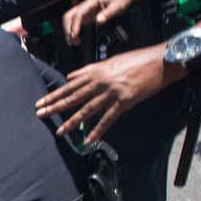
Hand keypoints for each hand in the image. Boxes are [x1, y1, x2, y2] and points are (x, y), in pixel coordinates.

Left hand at [35, 44, 168, 143]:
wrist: (160, 61)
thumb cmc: (136, 60)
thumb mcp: (108, 61)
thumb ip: (88, 70)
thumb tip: (71, 77)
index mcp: (95, 72)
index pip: (69, 86)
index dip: (54, 95)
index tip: (41, 102)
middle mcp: (100, 82)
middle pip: (73, 98)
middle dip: (55, 107)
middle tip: (40, 115)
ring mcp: (112, 92)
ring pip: (87, 110)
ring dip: (72, 122)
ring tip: (60, 131)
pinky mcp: (124, 102)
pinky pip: (107, 119)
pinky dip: (96, 130)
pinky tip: (87, 140)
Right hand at [62, 0, 133, 45]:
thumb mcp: (117, 6)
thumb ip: (108, 14)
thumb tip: (99, 20)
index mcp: (91, 2)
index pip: (78, 14)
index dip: (74, 26)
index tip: (75, 35)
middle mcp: (86, 6)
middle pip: (68, 17)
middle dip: (68, 29)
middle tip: (72, 40)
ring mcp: (85, 11)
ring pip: (70, 21)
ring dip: (69, 31)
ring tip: (73, 42)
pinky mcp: (87, 16)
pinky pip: (76, 24)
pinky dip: (74, 31)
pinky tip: (77, 39)